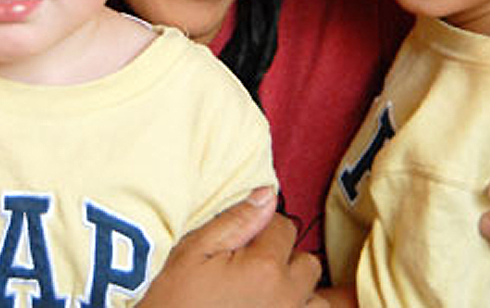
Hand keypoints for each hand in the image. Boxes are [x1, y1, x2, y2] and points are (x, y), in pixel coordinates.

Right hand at [137, 187, 324, 307]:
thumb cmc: (171, 303)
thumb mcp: (193, 253)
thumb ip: (235, 221)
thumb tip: (267, 194)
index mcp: (264, 268)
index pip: (284, 227)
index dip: (262, 228)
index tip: (242, 241)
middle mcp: (285, 298)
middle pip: (308, 263)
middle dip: (286, 259)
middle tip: (254, 268)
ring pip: (318, 301)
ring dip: (300, 293)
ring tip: (270, 294)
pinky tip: (273, 307)